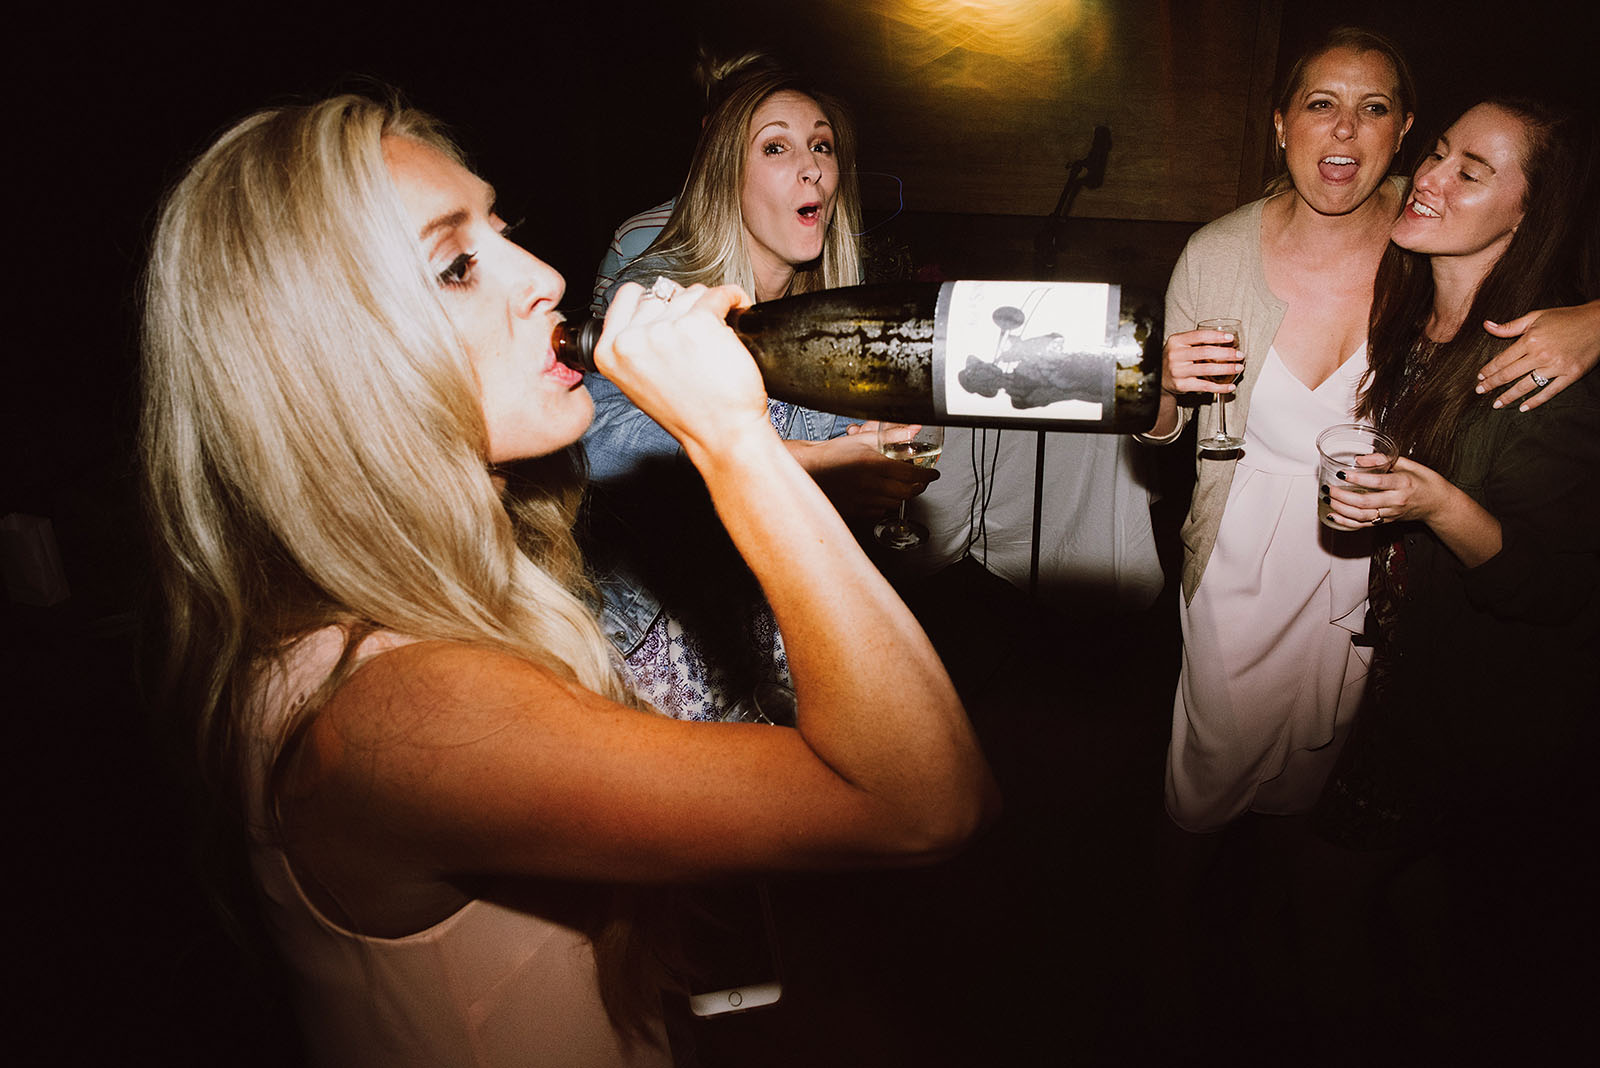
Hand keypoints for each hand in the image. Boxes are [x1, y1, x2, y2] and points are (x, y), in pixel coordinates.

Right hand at [599, 279, 766, 453]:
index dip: (654, 302)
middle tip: (698, 335)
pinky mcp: (698, 322)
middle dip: (682, 308)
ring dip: (708, 307)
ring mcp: (663, 329)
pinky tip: (736, 309)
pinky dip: (733, 298)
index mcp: (609, 352)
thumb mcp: (639, 381)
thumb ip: (637, 343)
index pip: (628, 296)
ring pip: (690, 293)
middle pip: (661, 294)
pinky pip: (720, 293)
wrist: (721, 434)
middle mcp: (631, 339)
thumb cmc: (689, 414)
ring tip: (717, 333)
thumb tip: (656, 309)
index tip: (671, 313)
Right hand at [790, 425, 938, 520]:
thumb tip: (914, 429)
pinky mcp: (857, 511)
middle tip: (920, 481)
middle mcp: (871, 484)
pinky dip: (885, 505)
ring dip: (902, 495)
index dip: (927, 475)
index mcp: (875, 464)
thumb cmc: (833, 453)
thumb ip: (892, 435)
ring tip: (900, 486)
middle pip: (907, 492)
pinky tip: (880, 495)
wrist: (809, 469)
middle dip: (918, 487)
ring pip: (895, 503)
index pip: (912, 474)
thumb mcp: (864, 439)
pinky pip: (879, 512)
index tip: (933, 474)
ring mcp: (864, 500)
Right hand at [1162, 326, 1242, 394]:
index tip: (1230, 338)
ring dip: (1226, 369)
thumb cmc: (1175, 359)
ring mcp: (1178, 371)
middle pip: (1206, 352)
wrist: (1158, 378)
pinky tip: (1230, 386)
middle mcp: (1175, 356)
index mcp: (1176, 341)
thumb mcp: (1180, 345)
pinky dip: (1220, 387)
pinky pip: (1205, 386)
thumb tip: (1226, 341)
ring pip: (1207, 369)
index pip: (1199, 336)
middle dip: (1226, 353)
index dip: (1217, 336)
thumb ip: (1196, 342)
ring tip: (1238, 368)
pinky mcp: (1182, 385)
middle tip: (1239, 355)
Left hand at [1323, 455, 1449, 527]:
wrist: (1438, 504)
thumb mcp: (1410, 465)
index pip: (1378, 482)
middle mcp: (1396, 501)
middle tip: (1330, 488)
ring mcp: (1391, 514)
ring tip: (1329, 500)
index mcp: (1403, 484)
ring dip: (1342, 509)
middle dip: (1344, 496)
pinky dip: (1347, 522)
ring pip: (1363, 516)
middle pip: (1366, 502)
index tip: (1343, 473)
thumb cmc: (1425, 482)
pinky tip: (1334, 515)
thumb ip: (1385, 460)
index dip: (1358, 478)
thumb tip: (1361, 458)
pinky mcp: (1387, 522)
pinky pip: (1364, 525)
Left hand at [1476, 300, 1599, 411]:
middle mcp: (1541, 354)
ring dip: (1508, 397)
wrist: (1598, 321)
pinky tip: (1523, 407)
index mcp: (1530, 340)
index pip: (1502, 360)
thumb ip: (1511, 326)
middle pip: (1509, 374)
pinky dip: (1535, 402)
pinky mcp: (1571, 375)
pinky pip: (1549, 392)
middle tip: (1480, 392)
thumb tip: (1486, 325)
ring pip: (1526, 386)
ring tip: (1496, 404)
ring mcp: (1556, 366)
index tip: (1479, 378)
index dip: (1489, 370)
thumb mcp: (1536, 316)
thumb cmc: (1566, 317)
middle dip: (1492, 385)